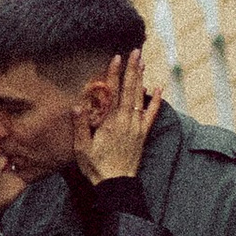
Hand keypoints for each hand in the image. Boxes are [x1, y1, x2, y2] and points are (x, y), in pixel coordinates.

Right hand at [75, 48, 161, 184]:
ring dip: (141, 79)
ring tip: (142, 62)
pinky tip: (158, 87)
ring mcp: (136, 127)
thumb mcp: (82, 148)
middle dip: (132, 69)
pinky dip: (156, 100)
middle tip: (135, 52)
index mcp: (110, 122)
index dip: (114, 74)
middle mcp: (125, 121)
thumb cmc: (96, 167)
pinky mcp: (142, 134)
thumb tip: (77, 106)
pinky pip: (151, 114)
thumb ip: (80, 126)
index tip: (116, 57)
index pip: (112, 92)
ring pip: (140, 98)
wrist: (116, 184)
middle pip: (129, 90)